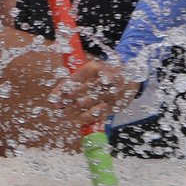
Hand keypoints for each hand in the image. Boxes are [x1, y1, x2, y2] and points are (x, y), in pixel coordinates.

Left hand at [7, 43, 135, 130]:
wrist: (131, 77)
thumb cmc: (105, 73)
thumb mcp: (91, 72)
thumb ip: (73, 81)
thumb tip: (54, 96)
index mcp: (95, 68)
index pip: (74, 79)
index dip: (62, 89)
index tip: (54, 98)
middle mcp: (103, 79)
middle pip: (79, 91)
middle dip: (67, 100)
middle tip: (59, 106)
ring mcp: (110, 92)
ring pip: (87, 103)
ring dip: (74, 110)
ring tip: (67, 113)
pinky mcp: (115, 105)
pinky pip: (96, 113)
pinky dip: (85, 117)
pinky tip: (78, 118)